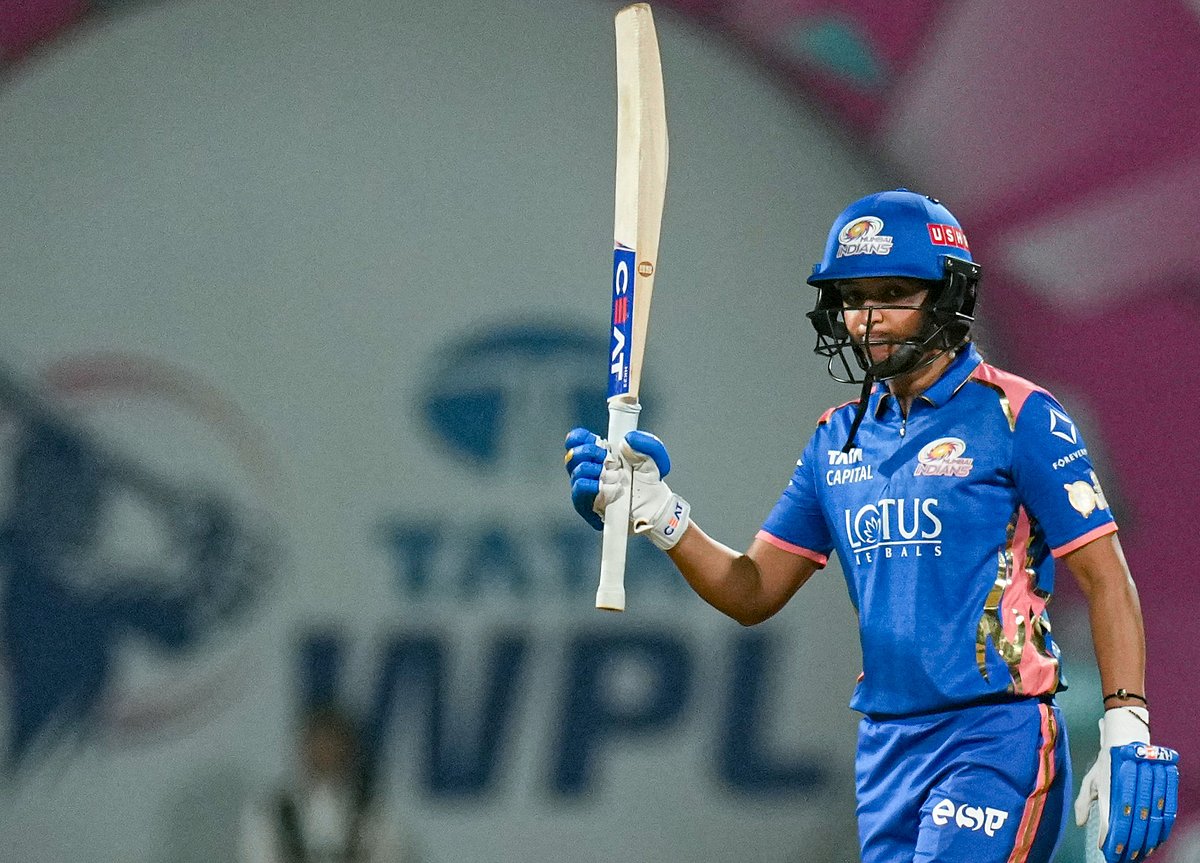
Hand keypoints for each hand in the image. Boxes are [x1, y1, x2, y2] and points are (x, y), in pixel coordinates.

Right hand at [563, 428, 690, 548]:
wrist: (656, 508)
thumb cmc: (650, 483)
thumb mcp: (655, 456)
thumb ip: (646, 442)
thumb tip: (627, 440)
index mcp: (600, 455)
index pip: (577, 440)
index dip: (580, 437)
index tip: (593, 439)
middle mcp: (589, 471)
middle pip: (572, 456)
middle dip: (587, 452)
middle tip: (605, 456)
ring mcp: (587, 489)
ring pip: (575, 474)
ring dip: (591, 470)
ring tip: (612, 475)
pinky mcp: (588, 508)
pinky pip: (579, 495)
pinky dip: (590, 487)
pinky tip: (602, 486)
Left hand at [1074, 706, 1179, 861]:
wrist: (1127, 735)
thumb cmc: (1108, 762)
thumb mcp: (1091, 779)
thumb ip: (1084, 802)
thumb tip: (1079, 824)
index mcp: (1113, 782)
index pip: (1118, 817)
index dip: (1117, 838)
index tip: (1113, 853)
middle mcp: (1134, 782)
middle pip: (1138, 820)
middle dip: (1133, 843)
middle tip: (1128, 858)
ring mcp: (1152, 779)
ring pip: (1154, 816)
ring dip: (1149, 839)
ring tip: (1142, 853)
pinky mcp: (1166, 779)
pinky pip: (1168, 808)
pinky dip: (1164, 827)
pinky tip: (1157, 840)